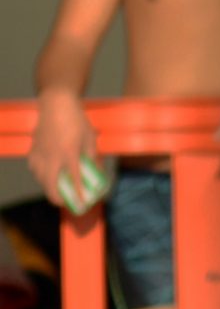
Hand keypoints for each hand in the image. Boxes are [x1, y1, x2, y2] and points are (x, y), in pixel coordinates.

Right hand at [29, 92, 97, 212]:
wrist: (56, 103)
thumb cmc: (77, 120)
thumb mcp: (91, 140)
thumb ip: (93, 159)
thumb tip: (97, 175)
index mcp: (69, 153)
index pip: (74, 179)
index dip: (79, 194)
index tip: (83, 204)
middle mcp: (52, 155)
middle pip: (50, 184)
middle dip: (58, 198)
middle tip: (66, 204)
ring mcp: (41, 151)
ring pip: (40, 178)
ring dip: (47, 188)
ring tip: (57, 193)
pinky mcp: (34, 147)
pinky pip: (33, 167)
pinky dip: (39, 176)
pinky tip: (45, 178)